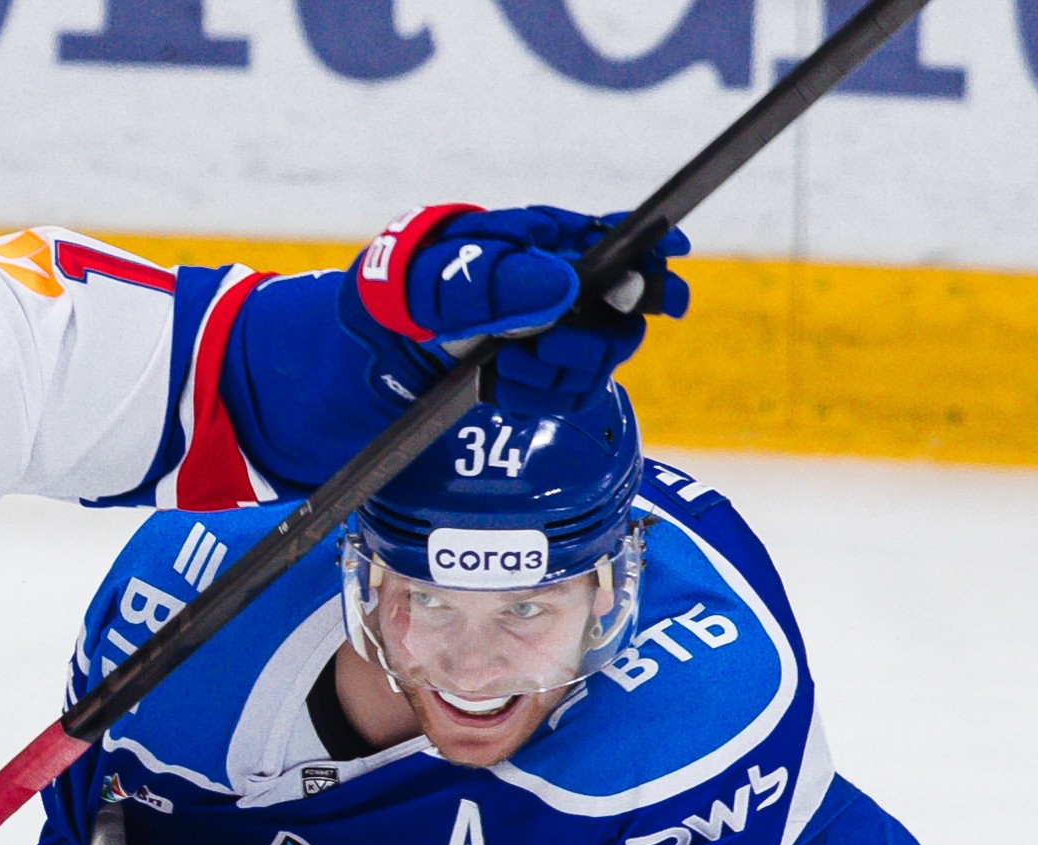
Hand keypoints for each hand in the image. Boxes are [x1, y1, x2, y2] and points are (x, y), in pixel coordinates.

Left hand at [355, 203, 689, 413]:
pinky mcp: (545, 377)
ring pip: (598, 365)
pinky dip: (532, 395)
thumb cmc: (414, 289)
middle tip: (548, 348)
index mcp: (553, 245)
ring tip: (506, 362)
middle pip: (626, 320)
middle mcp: (569, 290)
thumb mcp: (442, 277)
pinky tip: (498, 382)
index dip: (655, 255)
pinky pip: (566, 397)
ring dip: (553, 373)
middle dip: (593, 342)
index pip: (624, 242)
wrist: (379, 340)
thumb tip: (568, 287)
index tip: (671, 261)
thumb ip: (499, 280)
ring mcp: (561, 335)